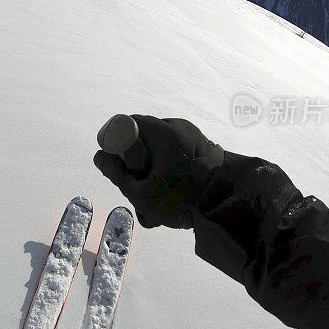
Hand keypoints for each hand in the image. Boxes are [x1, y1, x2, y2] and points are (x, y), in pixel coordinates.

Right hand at [93, 115, 223, 228]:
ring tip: (155, 183)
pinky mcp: (203, 144)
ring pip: (159, 140)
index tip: (116, 162)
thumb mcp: (141, 195)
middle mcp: (178, 127)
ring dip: (151, 156)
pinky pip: (176, 146)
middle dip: (133, 152)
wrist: (228, 205)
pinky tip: (171, 181)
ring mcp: (193, 134)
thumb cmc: (182, 200)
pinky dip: (167, 159)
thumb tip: (100, 158)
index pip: (127, 123)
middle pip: (143, 132)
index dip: (115, 140)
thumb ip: (117, 175)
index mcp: (164, 133)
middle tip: (135, 176)